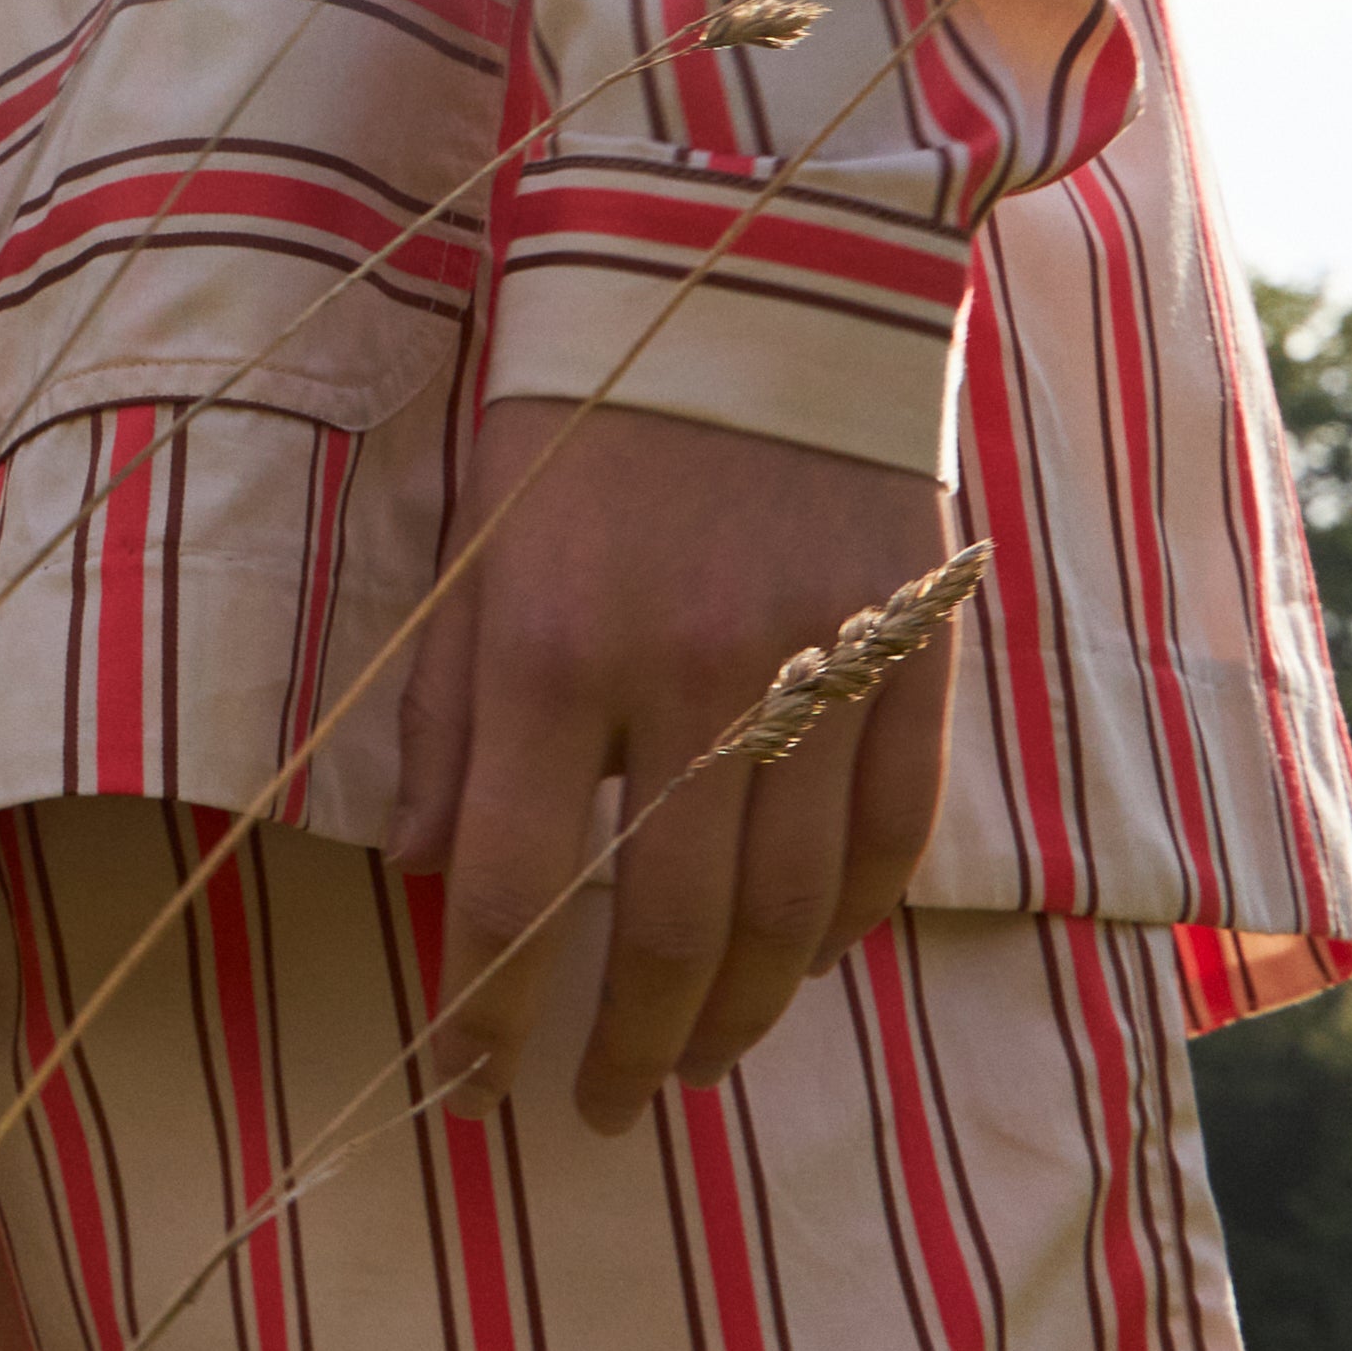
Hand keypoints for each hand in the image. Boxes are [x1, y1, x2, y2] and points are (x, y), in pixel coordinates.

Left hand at [389, 396, 959, 1136]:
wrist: (754, 246)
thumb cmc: (582, 388)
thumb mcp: (475, 534)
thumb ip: (456, 712)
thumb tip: (437, 873)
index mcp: (554, 644)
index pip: (521, 889)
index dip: (491, 1015)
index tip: (470, 1088)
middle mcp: (694, 668)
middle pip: (676, 926)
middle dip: (633, 1041)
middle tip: (604, 1104)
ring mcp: (822, 657)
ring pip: (798, 901)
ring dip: (748, 1007)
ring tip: (700, 1056)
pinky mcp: (914, 634)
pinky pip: (898, 822)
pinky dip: (856, 915)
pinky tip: (813, 959)